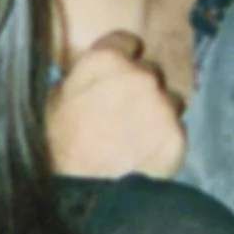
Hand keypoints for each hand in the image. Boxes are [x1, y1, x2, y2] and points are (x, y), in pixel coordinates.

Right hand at [47, 31, 186, 178]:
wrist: (80, 192)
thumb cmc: (58, 146)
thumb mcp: (56, 99)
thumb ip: (84, 77)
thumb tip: (94, 75)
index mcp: (107, 60)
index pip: (129, 41)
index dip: (123, 60)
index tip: (117, 77)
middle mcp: (141, 75)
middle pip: (152, 72)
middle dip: (141, 89)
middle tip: (123, 114)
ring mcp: (163, 106)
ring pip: (170, 100)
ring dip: (158, 113)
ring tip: (136, 138)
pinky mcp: (177, 136)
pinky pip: (176, 131)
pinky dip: (165, 142)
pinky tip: (145, 156)